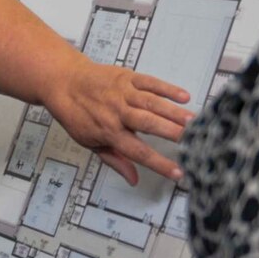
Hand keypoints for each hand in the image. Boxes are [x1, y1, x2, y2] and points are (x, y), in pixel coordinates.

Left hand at [42, 56, 191, 186]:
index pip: (137, 152)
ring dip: (174, 112)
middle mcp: (117, 112)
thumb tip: (133, 180)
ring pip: (152, 103)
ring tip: (195, 122)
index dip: (159, 163)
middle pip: (148, 124)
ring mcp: (122, 93)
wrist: (62, 82)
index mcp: (108, 132)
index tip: (179, 172)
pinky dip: (167, 88)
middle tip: (196, 142)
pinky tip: (184, 97)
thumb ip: (115, 160)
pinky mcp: (126, 77)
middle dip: (172, 133)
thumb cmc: (76, 114)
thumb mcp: (89, 142)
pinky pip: (150, 82)